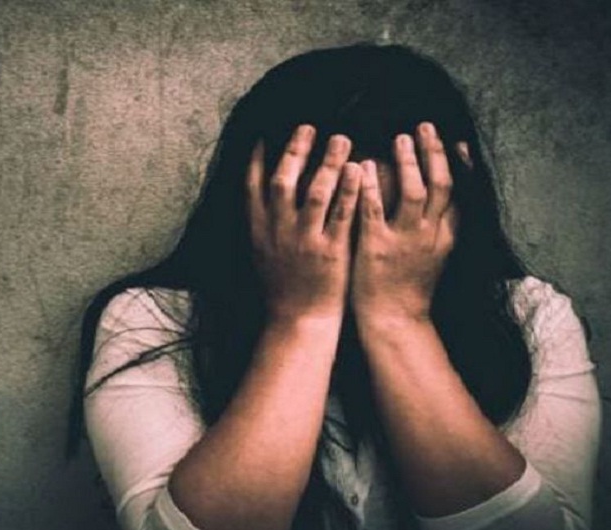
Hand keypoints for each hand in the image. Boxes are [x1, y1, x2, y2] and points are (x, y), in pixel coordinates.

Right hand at [246, 125, 361, 323]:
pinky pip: (341, 214)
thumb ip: (261, 223)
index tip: (265, 136)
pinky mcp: (330, 251)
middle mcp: (278, 231)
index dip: (257, 159)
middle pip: (283, 181)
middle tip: (309, 127)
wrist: (298, 321)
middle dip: (295, 150)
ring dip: (327, 162)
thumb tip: (259, 195)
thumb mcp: (261, 254)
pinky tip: (358, 170)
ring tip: (341, 138)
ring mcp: (304, 240)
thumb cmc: (282, 288)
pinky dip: (349, 190)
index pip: (252, 187)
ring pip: (314, 192)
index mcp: (258, 231)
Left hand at [350, 122, 469, 326]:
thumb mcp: (435, 256)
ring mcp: (405, 241)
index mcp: (445, 236)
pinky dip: (372, 187)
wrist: (394, 322)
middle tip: (425, 127)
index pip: (460, 194)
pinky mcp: (378, 248)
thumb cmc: (409, 288)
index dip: (459, 166)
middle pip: (441, 185)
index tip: (457, 141)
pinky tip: (363, 166)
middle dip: (434, 153)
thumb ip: (439, 226)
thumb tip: (439, 199)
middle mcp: (430, 235)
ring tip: (401, 138)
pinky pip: (375, 211)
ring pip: (415, 193)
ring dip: (409, 162)